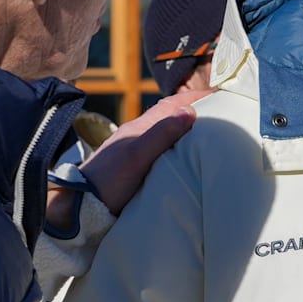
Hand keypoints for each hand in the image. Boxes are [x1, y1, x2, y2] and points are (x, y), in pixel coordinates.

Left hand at [47, 89, 209, 221]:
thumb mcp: (136, 156)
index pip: (172, 104)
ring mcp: (136, 152)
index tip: (221, 94)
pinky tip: (187, 159)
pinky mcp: (135, 169)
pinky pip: (163, 150)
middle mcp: (138, 136)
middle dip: (196, 111)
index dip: (196, 97)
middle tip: (223, 115)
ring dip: (188, 130)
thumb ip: (161, 133)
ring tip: (211, 136)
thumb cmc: (107, 181)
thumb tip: (189, 111)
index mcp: (139, 127)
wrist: (79, 207)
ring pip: (167, 134)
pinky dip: (179, 148)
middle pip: (171, 116)